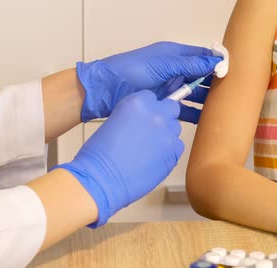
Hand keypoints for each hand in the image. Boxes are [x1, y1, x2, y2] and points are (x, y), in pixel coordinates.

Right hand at [54, 90, 183, 226]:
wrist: (102, 178)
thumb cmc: (100, 152)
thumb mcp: (115, 120)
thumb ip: (135, 115)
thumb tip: (145, 120)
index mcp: (137, 102)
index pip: (152, 97)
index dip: (148, 108)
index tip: (142, 118)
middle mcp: (156, 114)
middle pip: (171, 108)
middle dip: (163, 117)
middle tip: (149, 132)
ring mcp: (167, 133)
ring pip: (175, 128)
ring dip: (165, 135)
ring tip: (148, 149)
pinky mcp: (174, 152)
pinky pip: (177, 146)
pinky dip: (168, 151)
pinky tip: (152, 159)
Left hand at [77, 41, 220, 122]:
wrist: (104, 91)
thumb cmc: (131, 71)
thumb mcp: (162, 65)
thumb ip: (189, 65)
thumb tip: (216, 62)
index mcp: (173, 54)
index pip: (202, 56)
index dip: (218, 63)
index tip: (236, 71)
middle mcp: (173, 70)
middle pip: (201, 76)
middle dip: (216, 83)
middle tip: (234, 94)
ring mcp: (168, 87)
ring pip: (194, 93)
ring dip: (207, 100)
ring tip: (223, 109)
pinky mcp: (162, 104)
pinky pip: (183, 109)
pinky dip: (194, 114)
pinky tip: (206, 121)